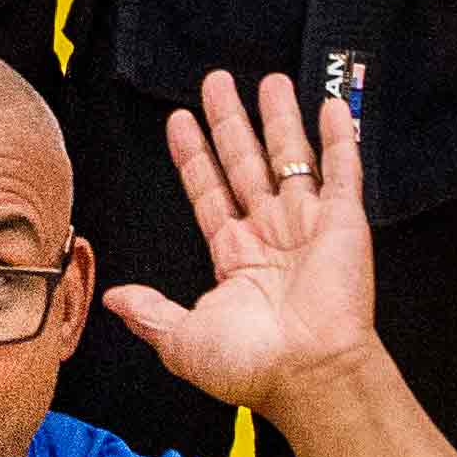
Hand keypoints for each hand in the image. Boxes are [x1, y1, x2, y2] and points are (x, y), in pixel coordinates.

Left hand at [99, 72, 384, 423]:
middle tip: (215, 82)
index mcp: (235, 258)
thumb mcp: (183, 340)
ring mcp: (307, 226)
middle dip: (229, 122)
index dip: (193, 156)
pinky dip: (339, 137)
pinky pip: (342, 170)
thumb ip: (150, 313)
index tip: (179, 122)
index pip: (208, 191)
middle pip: (245, 163)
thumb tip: (113, 299)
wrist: (309, 375)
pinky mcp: (343, 222)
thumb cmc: (252, 368)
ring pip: (290, 158)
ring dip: (280, 119)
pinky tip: (329, 105)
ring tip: (267, 81)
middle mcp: (270, 236)